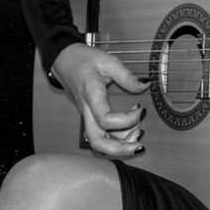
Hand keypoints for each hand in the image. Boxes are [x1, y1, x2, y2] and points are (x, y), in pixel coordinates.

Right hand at [50, 42, 151, 157]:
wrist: (63, 60)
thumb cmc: (84, 60)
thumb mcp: (108, 61)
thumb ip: (127, 76)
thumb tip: (146, 85)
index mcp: (91, 95)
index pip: (105, 119)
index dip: (126, 121)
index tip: (141, 110)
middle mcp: (87, 110)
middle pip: (96, 141)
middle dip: (119, 149)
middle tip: (139, 146)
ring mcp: (87, 115)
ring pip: (98, 141)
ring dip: (119, 144)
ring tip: (138, 132)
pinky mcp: (90, 116)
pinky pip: (101, 133)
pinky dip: (117, 137)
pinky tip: (131, 126)